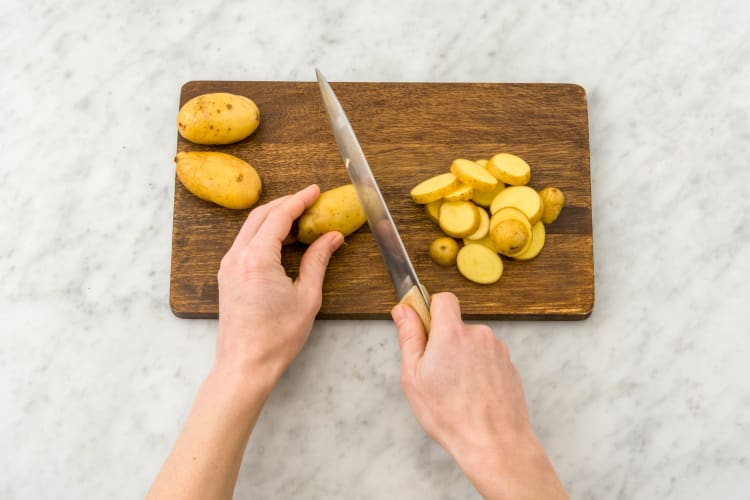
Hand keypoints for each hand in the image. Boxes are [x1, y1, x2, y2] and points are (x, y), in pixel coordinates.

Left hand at [216, 184, 343, 386]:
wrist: (246, 365)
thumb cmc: (277, 337)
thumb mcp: (307, 296)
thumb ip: (318, 260)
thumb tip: (332, 237)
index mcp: (257, 258)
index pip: (279, 216)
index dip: (299, 200)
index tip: (315, 190)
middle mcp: (237, 256)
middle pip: (261, 215)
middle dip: (286, 203)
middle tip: (309, 201)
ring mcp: (228, 265)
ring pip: (250, 227)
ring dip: (274, 218)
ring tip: (300, 219)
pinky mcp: (227, 275)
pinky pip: (245, 242)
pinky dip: (264, 233)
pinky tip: (282, 240)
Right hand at [391, 293, 567, 499]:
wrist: (495, 443)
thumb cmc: (451, 415)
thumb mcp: (414, 377)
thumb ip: (409, 336)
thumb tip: (404, 309)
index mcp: (452, 333)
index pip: (443, 298)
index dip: (431, 310)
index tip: (424, 330)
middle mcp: (479, 335)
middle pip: (456, 325)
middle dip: (445, 342)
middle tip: (436, 374)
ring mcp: (497, 349)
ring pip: (472, 343)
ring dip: (462, 358)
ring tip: (456, 391)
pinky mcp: (508, 365)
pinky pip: (486, 358)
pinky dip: (478, 371)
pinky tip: (473, 395)